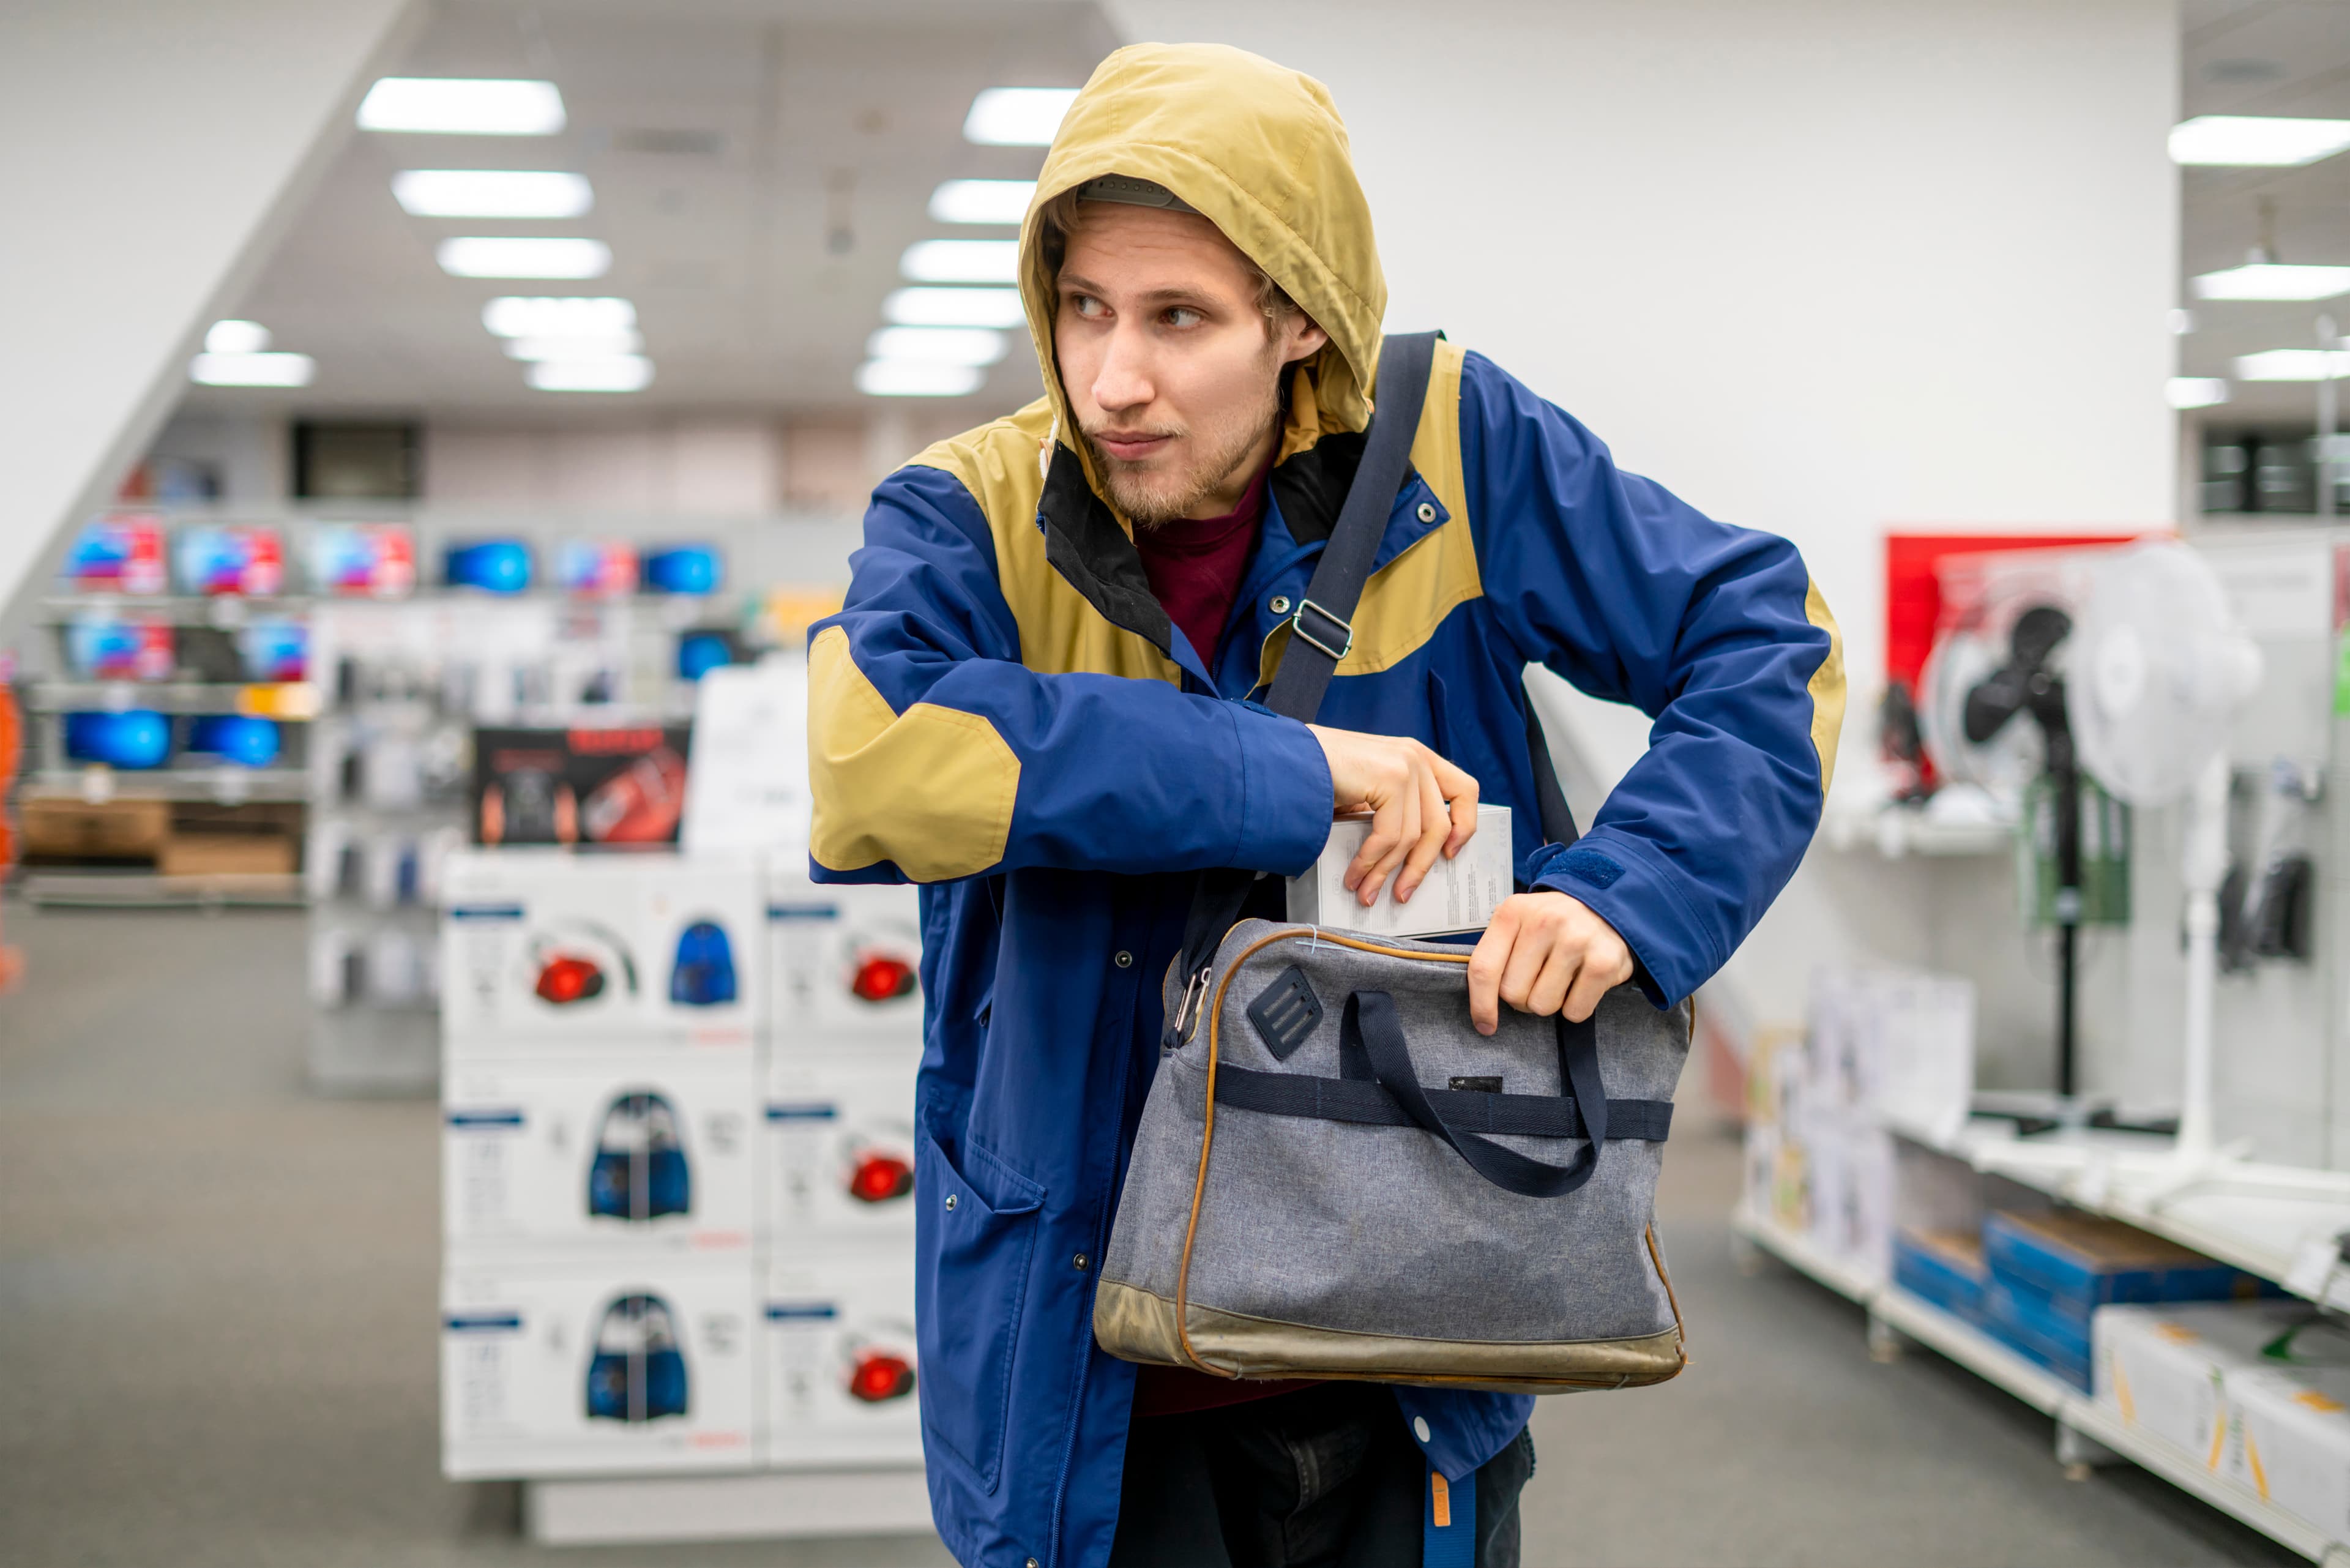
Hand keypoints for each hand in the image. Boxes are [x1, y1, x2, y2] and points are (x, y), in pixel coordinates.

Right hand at [1305, 726, 1478, 906]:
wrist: (1284, 757)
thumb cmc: (1318, 775)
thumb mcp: (1368, 790)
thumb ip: (1393, 810)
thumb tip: (1405, 859)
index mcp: (1417, 756)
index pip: (1465, 790)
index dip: (1464, 826)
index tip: (1450, 854)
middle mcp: (1416, 757)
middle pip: (1440, 824)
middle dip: (1419, 867)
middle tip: (1401, 893)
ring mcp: (1405, 765)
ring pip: (1413, 837)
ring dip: (1386, 872)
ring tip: (1366, 892)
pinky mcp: (1390, 778)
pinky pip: (1389, 836)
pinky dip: (1371, 863)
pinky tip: (1354, 876)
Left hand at [1467, 892, 1632, 1033]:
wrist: (1608, 907)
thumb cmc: (1556, 923)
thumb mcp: (1520, 922)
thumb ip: (1497, 953)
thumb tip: (1481, 1004)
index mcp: (1513, 912)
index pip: (1484, 968)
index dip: (1481, 1004)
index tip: (1485, 1024)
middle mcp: (1543, 921)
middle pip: (1512, 993)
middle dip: (1523, 998)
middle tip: (1539, 981)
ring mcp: (1576, 940)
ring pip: (1542, 1005)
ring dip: (1550, 1003)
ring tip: (1562, 979)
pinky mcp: (1604, 962)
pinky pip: (1575, 1012)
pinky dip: (1576, 1007)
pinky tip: (1582, 983)